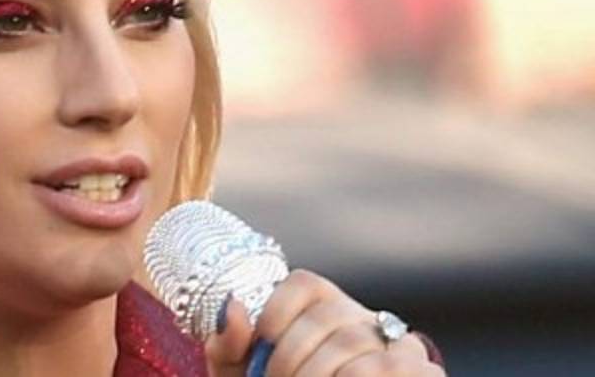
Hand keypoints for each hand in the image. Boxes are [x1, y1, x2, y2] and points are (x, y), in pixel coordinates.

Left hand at [205, 269, 444, 376]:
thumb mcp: (243, 373)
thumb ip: (229, 345)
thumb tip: (233, 305)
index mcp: (322, 307)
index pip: (304, 284)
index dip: (276, 313)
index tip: (261, 348)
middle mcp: (362, 318)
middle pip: (327, 318)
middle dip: (291, 359)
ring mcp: (397, 344)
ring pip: (354, 344)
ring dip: (318, 374)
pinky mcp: (421, 371)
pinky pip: (390, 366)